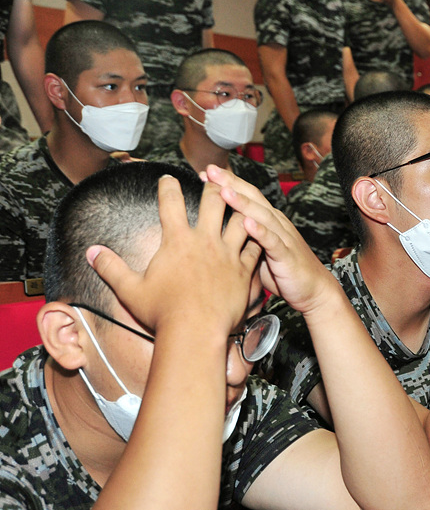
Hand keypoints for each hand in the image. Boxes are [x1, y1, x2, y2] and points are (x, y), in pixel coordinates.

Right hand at [87, 175, 260, 336]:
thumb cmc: (162, 313)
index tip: (167, 177)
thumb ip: (111, 267)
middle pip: (213, 201)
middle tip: (214, 178)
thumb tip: (91, 252)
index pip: (170, 202)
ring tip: (242, 201)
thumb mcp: (129, 289)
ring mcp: (228, 254)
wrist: (196, 332)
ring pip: (241, 220)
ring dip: (241, 208)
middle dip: (213, 186)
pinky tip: (259, 235)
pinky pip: (255, 247)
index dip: (168, 186)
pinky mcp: (244, 270)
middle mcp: (205, 241)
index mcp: (177, 240)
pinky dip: (257, 239)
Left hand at [203, 163, 336, 314]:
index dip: (227, 182)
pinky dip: (260, 231)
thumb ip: (241, 239)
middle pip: (253, 197)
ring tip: (224, 191)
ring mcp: (283, 237)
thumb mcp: (257, 252)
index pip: (247, 195)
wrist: (314, 289)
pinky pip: (273, 241)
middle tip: (209, 170)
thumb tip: (213, 235)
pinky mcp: (287, 255)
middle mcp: (277, 223)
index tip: (203, 174)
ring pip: (262, 215)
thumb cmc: (283, 271)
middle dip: (231, 183)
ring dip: (242, 203)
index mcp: (269, 220)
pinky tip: (247, 224)